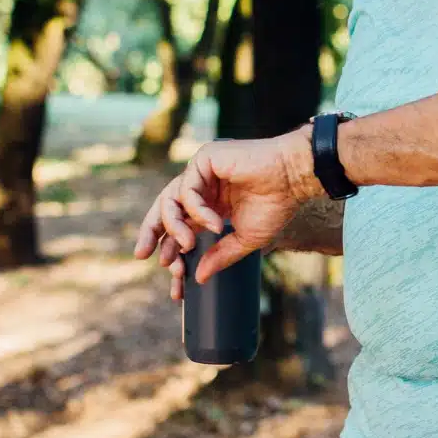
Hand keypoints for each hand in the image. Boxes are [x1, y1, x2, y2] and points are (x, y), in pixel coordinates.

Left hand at [132, 128, 317, 297]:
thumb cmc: (276, 204)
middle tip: (143, 255)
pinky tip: (213, 224)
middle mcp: (203, 186)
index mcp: (212, 204)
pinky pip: (187, 190)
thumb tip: (199, 278)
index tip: (174, 278)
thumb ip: (221, 256)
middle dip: (152, 232)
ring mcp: (202, 171)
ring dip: (174, 227)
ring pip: (170, 200)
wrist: (293, 179)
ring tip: (186, 245)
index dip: (174, 250)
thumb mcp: (246, 239)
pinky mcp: (204, 159)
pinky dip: (196, 211)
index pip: (183, 226)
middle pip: (166, 209)